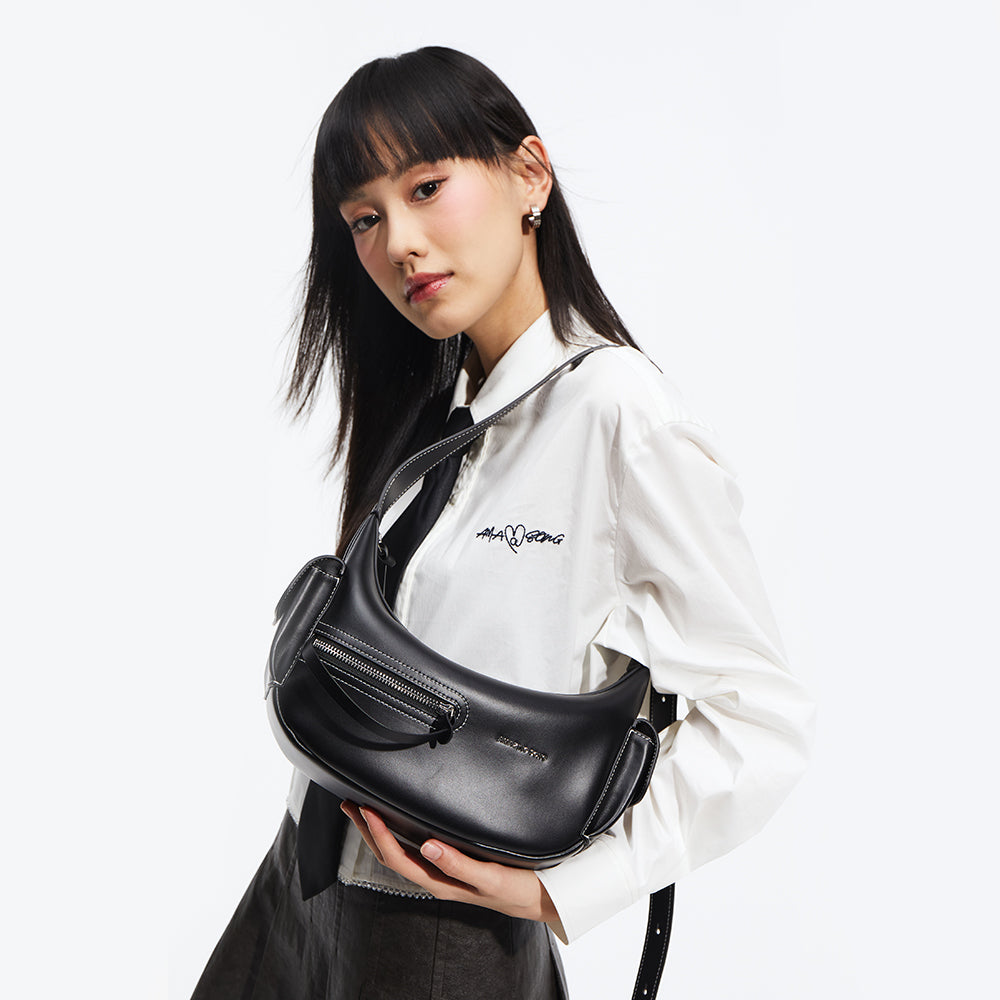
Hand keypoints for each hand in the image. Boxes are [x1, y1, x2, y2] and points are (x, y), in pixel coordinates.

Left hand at [341, 801, 558, 924]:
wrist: (540, 898)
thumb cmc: (517, 890)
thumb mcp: (490, 877)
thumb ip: (459, 864)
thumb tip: (427, 846)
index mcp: (440, 882)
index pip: (397, 859)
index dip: (379, 835)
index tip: (367, 810)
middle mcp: (435, 878)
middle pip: (390, 855)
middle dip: (367, 830)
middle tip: (350, 804)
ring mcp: (441, 873)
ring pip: (399, 853)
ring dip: (377, 832)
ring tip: (363, 810)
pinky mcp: (449, 865)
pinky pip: (413, 850)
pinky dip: (397, 834)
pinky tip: (396, 822)